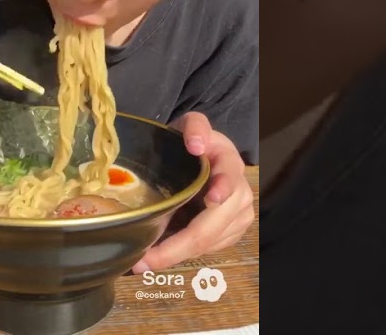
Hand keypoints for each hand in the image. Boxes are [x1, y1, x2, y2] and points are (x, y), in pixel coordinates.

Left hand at [134, 112, 253, 272]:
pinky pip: (208, 250)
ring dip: (176, 255)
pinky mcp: (232, 232)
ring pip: (207, 245)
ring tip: (145, 260)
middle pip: (211, 229)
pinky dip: (183, 254)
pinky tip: (162, 254)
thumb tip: (196, 144)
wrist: (201, 153)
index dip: (221, 190)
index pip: (229, 180)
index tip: (211, 198)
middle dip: (176, 248)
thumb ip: (195, 127)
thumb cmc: (190, 141)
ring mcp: (239, 216)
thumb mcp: (191, 124)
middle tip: (144, 261)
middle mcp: (241, 193)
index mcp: (230, 164)